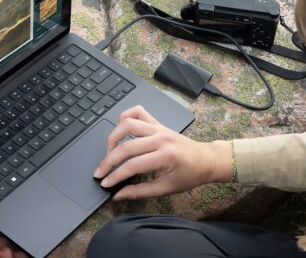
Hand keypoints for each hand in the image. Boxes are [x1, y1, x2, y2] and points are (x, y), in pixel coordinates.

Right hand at [93, 106, 232, 200]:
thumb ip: (139, 191)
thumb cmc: (189, 175)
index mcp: (165, 157)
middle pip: (126, 146)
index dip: (115, 176)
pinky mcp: (158, 123)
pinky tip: (121, 128)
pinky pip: (138, 112)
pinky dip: (125, 117)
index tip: (104, 183)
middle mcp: (161, 138)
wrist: (206, 160)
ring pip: (127, 124)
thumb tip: (118, 194)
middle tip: (99, 171)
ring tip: (109, 151)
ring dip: (113, 137)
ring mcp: (159, 128)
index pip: (132, 166)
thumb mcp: (165, 189)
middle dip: (108, 160)